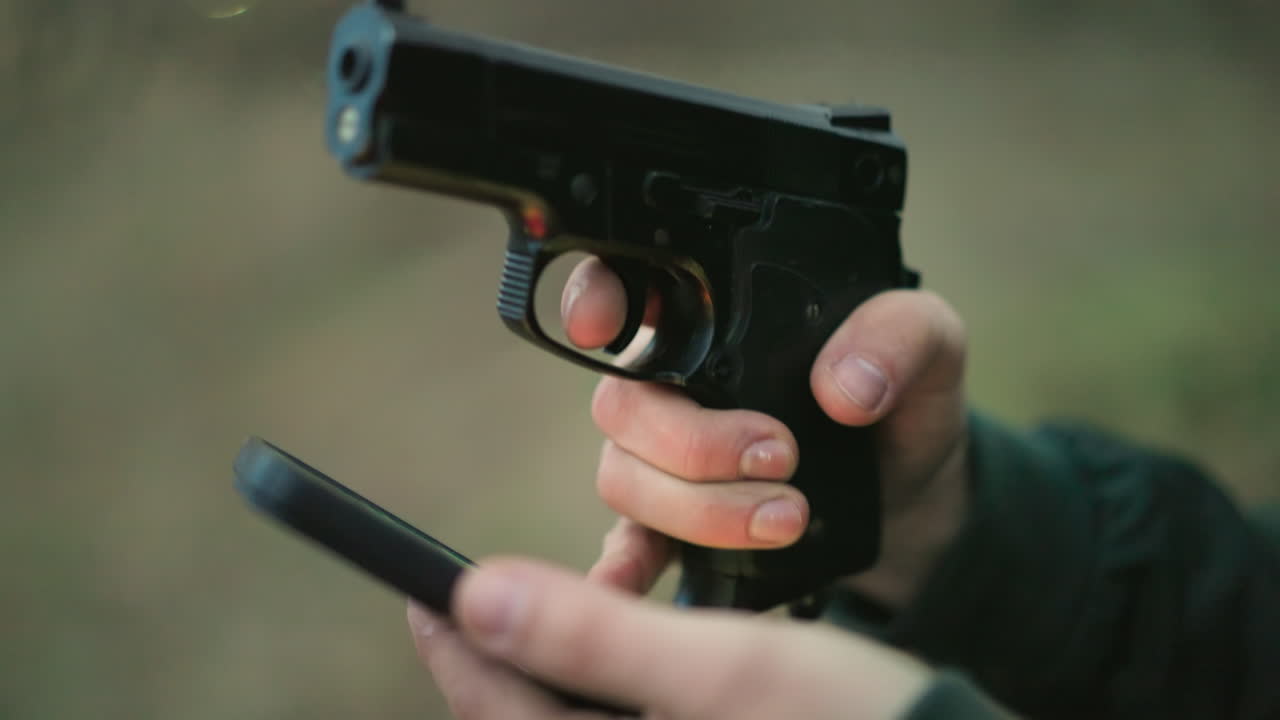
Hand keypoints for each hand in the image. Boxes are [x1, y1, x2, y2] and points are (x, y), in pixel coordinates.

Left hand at [410, 557, 931, 718]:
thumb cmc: (844, 719)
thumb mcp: (721, 665)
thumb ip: (593, 638)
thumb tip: (477, 597)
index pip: (498, 709)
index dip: (456, 646)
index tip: (425, 587)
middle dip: (491, 664)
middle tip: (463, 601)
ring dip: (542, 675)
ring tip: (529, 615)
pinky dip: (592, 691)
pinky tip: (603, 654)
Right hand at [562, 258, 968, 609]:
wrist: (917, 495)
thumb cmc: (903, 402)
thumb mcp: (928, 346)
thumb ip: (898, 337)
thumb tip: (842, 388)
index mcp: (716, 322)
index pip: (625, 292)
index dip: (593, 300)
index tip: (603, 327)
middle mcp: (672, 388)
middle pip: (624, 406)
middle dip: (694, 441)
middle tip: (780, 456)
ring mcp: (663, 461)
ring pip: (626, 477)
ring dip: (699, 507)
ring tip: (788, 519)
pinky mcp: (675, 528)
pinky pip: (627, 545)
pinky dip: (621, 565)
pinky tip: (627, 584)